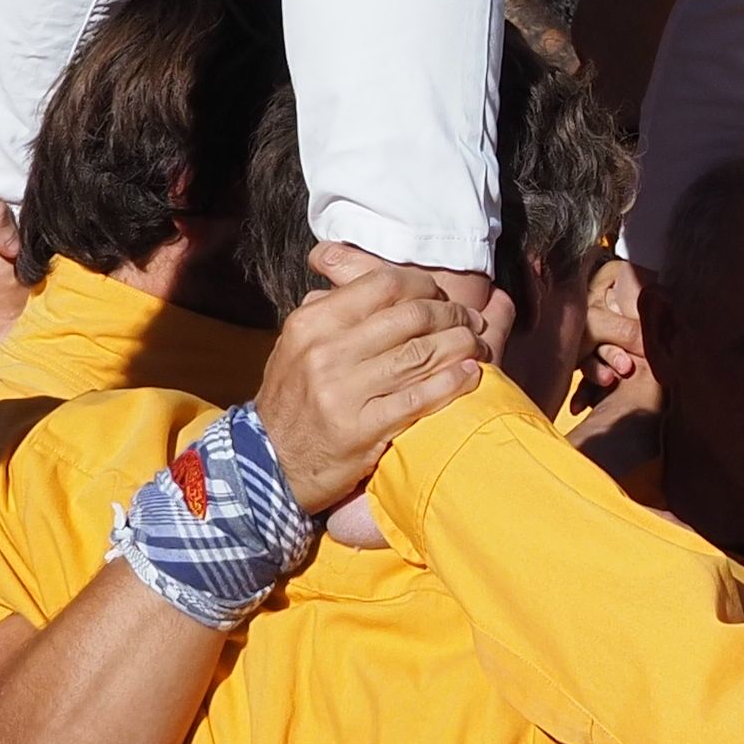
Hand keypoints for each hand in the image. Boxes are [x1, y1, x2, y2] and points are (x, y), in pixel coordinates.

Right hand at [252, 267, 491, 511]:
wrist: (267, 463)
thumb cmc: (291, 400)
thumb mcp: (295, 344)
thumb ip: (330, 311)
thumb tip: (366, 280)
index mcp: (312, 323)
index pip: (382, 285)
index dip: (422, 285)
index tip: (439, 295)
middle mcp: (326, 352)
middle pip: (410, 316)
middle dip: (450, 314)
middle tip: (469, 320)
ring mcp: (344, 391)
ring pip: (420, 355)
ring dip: (459, 345)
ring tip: (477, 344)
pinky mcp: (362, 429)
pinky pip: (419, 398)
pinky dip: (451, 383)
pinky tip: (468, 375)